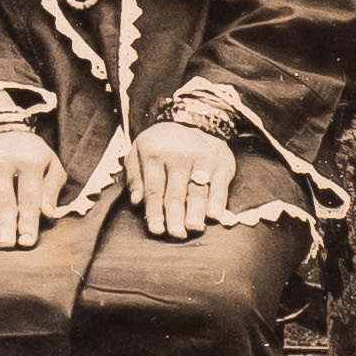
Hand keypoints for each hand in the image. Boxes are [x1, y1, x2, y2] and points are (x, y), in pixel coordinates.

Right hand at [0, 120, 66, 248]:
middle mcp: (1, 159)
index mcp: (28, 160)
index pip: (29, 197)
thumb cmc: (31, 157)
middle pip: (3, 199)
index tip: (27, 242)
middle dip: (5, 224)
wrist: (2, 130)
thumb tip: (47, 213)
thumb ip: (51, 190)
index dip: (28, 221)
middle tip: (5, 245)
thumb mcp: (50, 166)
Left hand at [125, 119, 240, 241]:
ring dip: (195, 211)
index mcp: (154, 155)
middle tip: (175, 234)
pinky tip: (214, 215)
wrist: (194, 121)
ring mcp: (201, 158)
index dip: (155, 212)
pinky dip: (218, 200)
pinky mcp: (221, 162)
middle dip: (175, 216)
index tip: (156, 231)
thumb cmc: (162, 145)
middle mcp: (178, 156)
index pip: (154, 190)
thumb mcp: (138, 152)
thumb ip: (134, 177)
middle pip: (176, 193)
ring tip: (193, 228)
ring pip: (197, 190)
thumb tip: (136, 202)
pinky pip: (220, 184)